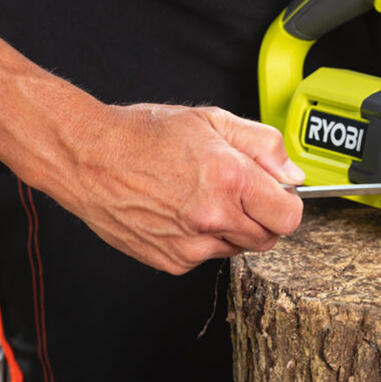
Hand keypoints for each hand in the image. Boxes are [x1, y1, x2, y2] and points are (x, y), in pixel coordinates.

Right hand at [41, 103, 304, 274]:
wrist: (88, 157)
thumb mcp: (212, 120)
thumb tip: (292, 174)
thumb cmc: (144, 134)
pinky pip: (206, 256)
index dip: (288, 204)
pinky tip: (181, 212)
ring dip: (232, 229)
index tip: (278, 194)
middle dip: (262, 217)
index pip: (289, 216)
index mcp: (231, 179)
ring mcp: (191, 244)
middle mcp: (214, 217)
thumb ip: (263, 145)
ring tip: (202, 197)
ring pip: (237, 249)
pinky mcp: (172, 261)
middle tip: (238, 192)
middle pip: (268, 238)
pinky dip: (203, 239)